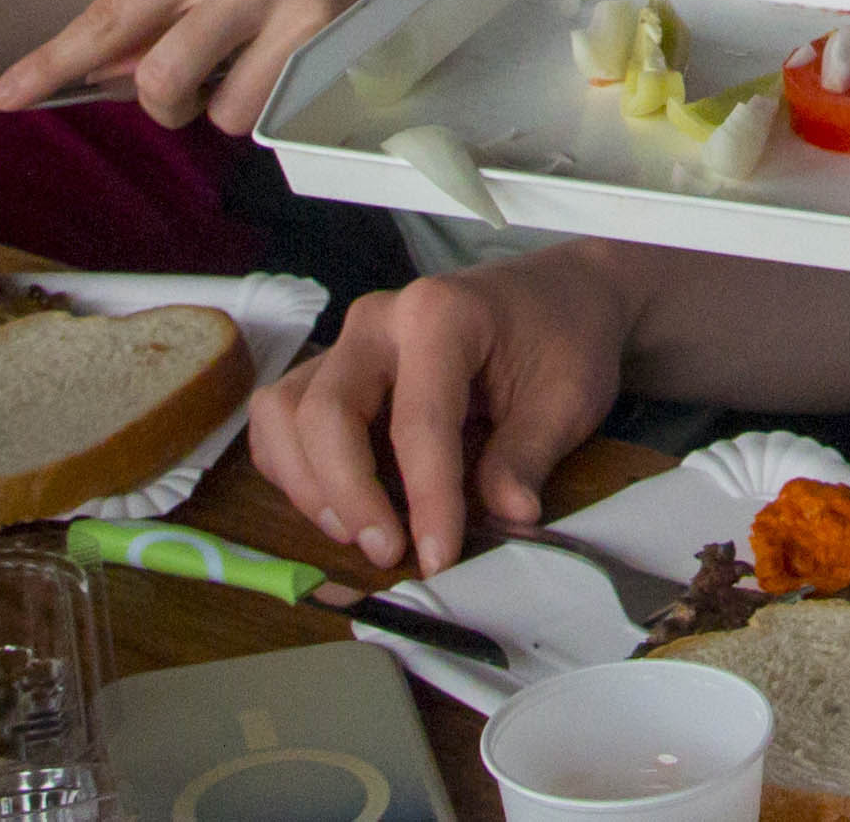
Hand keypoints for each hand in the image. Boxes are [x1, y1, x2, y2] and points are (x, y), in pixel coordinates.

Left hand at [0, 0, 443, 135]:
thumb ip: (172, 17)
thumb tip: (100, 71)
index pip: (110, 13)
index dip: (52, 61)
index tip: (2, 97)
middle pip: (159, 79)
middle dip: (170, 107)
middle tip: (200, 94)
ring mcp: (288, 1)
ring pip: (218, 111)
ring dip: (235, 112)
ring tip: (273, 71)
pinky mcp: (331, 38)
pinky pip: (270, 115)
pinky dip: (278, 114)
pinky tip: (308, 75)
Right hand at [245, 251, 637, 579]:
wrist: (560, 291)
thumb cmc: (565, 340)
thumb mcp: (568, 399)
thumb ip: (528, 457)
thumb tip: (508, 516)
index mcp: (442, 315)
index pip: (418, 421)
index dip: (426, 498)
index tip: (439, 559)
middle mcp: (379, 319)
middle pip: (325, 412)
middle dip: (348, 495)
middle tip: (389, 554)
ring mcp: (348, 339)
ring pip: (284, 413)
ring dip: (308, 484)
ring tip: (359, 534)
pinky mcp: (334, 364)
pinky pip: (281, 417)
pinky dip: (293, 468)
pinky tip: (337, 506)